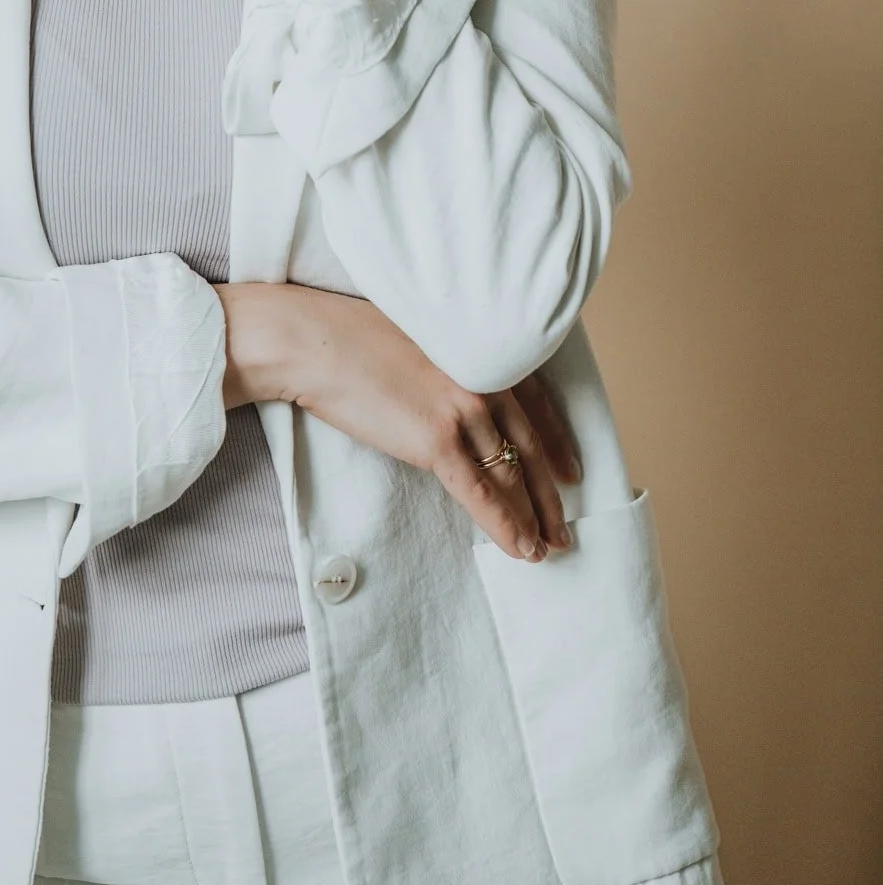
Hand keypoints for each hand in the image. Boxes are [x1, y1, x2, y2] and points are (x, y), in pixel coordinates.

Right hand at [217, 283, 579, 562]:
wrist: (312, 340)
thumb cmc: (352, 334)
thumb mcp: (422, 336)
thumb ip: (453, 361)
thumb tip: (458, 392)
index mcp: (482, 349)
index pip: (536, 405)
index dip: (557, 443)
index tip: (571, 470)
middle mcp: (485, 376)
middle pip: (531, 446)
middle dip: (552, 493)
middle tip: (566, 525)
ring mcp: (464, 409)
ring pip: (513, 475)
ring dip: (535, 517)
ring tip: (549, 547)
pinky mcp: (437, 440)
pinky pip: (482, 494)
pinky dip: (506, 526)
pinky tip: (521, 549)